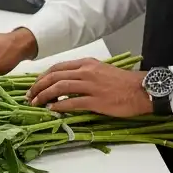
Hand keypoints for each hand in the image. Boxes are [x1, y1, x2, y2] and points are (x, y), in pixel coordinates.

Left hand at [25, 57, 150, 116]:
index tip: (34, 85)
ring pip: (60, 87)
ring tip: (36, 103)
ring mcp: (91, 86)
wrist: (142, 89)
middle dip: (38, 86)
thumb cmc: (123, 82)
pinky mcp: (96, 101)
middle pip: (54, 76)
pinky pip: (72, 102)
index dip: (42, 77)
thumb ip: (83, 74)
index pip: (57, 67)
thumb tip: (66, 83)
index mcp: (86, 63)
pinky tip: (52, 109)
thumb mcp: (101, 70)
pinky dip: (59, 105)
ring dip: (44, 95)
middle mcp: (86, 71)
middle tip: (29, 96)